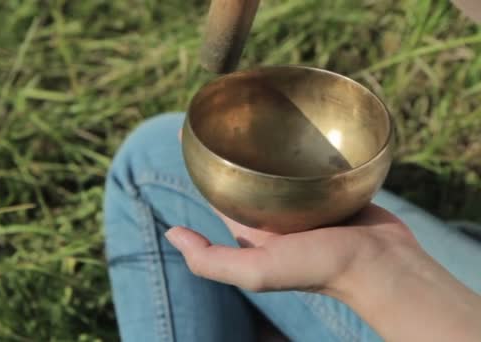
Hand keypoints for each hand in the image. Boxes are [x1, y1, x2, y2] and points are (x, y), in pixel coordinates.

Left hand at [172, 128, 480, 340]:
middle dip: (231, 142)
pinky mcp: (333, 185)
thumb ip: (210, 260)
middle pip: (245, 169)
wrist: (383, 265)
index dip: (199, 163)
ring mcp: (305, 197)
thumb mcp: (257, 271)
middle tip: (221, 107)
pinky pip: (313, 156)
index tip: (185, 131)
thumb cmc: (321, 269)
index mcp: (253, 228)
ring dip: (267, 135)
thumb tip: (170, 234)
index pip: (217, 190)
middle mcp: (275, 212)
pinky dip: (304, 139)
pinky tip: (298, 115)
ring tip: (255, 101)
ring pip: (278, 159)